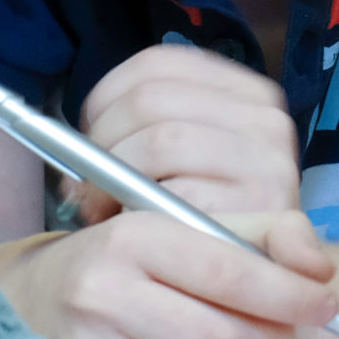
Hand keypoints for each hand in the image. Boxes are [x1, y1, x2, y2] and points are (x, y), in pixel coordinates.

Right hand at [1, 208, 338, 338]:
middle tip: (289, 332)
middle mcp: (105, 288)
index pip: (228, 273)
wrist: (40, 292)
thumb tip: (321, 271)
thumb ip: (268, 233)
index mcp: (134, 235)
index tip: (326, 306)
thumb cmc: (136, 257)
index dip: (290, 296)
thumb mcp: (194, 224)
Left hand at [71, 45, 298, 220]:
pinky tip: (137, 226)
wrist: (258, 273)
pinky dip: (144, 211)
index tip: (88, 135)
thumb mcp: (175, 157)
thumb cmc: (203, 210)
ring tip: (105, 208)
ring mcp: (271, 161)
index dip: (105, 99)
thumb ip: (134, 131)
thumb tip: (67, 150)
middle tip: (86, 185)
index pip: (156, 65)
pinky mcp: (266, 208)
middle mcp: (266, 117)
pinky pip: (180, 195)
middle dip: (102, 144)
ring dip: (117, 179)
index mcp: (242, 89)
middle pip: (149, 100)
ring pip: (160, 142)